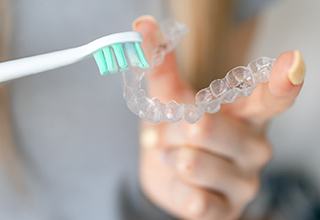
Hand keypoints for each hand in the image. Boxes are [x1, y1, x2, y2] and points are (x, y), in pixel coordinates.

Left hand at [133, 16, 304, 219]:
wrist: (168, 170)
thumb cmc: (177, 131)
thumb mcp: (172, 99)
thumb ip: (162, 67)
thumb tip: (143, 27)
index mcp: (247, 115)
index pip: (272, 98)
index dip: (282, 82)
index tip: (292, 62)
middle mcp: (255, 147)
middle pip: (202, 127)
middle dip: (170, 128)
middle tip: (170, 133)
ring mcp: (245, 183)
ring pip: (190, 162)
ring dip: (168, 156)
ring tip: (173, 156)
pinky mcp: (227, 212)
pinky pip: (193, 199)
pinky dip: (174, 187)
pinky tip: (182, 184)